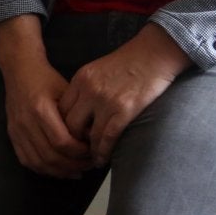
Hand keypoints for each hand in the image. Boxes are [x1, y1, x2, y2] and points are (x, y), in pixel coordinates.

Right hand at [0, 16, 90, 177]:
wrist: (20, 70)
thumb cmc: (47, 79)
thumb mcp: (66, 91)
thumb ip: (77, 115)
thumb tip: (94, 139)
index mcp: (41, 109)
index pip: (62, 142)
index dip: (80, 152)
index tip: (92, 150)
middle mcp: (26, 122)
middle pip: (51, 156)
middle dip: (73, 165)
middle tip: (89, 164)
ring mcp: (17, 130)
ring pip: (38, 162)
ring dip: (60, 171)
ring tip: (77, 171)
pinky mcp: (12, 134)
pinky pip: (26, 160)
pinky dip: (43, 169)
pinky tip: (58, 169)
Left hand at [57, 23, 190, 167]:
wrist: (154, 53)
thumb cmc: (130, 61)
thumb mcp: (98, 69)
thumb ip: (86, 87)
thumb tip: (81, 111)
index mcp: (80, 78)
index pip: (61, 108)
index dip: (63, 126)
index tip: (69, 136)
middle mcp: (88, 90)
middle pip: (70, 124)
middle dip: (73, 141)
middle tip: (78, 151)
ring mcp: (105, 101)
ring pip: (88, 135)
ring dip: (89, 151)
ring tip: (90, 160)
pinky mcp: (123, 110)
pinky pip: (107, 138)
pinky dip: (103, 152)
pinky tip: (102, 159)